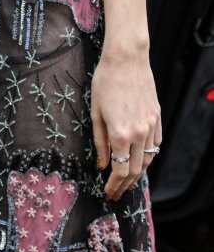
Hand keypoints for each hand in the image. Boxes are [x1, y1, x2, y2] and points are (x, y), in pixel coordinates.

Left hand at [90, 49, 161, 200]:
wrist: (126, 59)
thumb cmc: (105, 81)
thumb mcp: (95, 112)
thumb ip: (99, 141)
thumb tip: (102, 163)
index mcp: (121, 134)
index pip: (120, 170)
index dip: (113, 185)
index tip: (108, 192)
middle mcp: (139, 133)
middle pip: (135, 169)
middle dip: (125, 185)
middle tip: (116, 193)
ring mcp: (151, 125)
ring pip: (148, 158)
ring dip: (138, 173)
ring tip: (128, 181)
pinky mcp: (157, 116)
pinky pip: (156, 142)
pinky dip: (149, 155)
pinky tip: (141, 159)